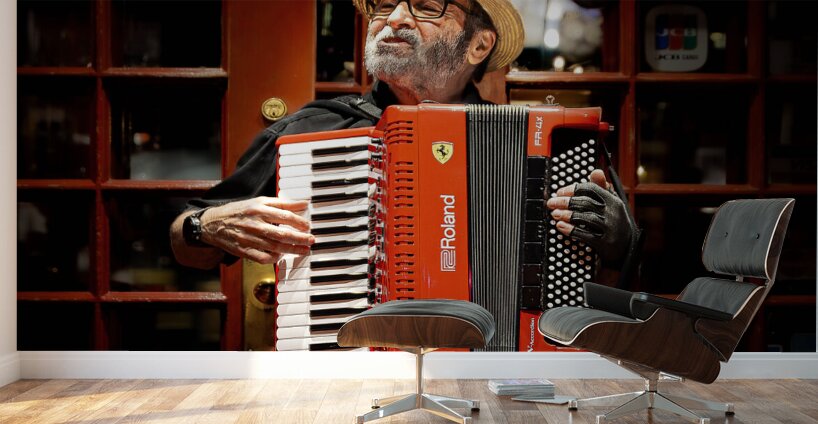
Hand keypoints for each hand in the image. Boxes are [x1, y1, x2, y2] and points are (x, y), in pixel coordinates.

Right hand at [199, 196, 313, 264]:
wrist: (213, 223)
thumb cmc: (241, 211)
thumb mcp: (260, 201)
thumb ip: (283, 203)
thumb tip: (304, 203)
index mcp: (259, 209)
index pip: (284, 216)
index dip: (299, 222)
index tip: (308, 226)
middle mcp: (254, 224)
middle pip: (281, 234)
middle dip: (299, 239)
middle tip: (311, 240)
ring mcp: (248, 239)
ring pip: (274, 247)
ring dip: (292, 250)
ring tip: (304, 250)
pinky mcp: (243, 251)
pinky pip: (262, 258)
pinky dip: (273, 258)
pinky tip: (281, 255)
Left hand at [546, 169, 635, 267]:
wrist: (627, 248)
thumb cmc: (615, 222)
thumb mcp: (612, 204)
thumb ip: (602, 188)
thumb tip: (596, 171)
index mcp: (613, 200)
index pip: (591, 189)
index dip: (573, 189)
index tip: (559, 192)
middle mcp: (613, 213)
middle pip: (585, 203)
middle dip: (565, 202)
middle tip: (551, 203)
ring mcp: (610, 228)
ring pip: (584, 218)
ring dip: (566, 215)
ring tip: (554, 214)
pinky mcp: (605, 243)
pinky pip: (585, 235)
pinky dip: (571, 230)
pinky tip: (560, 226)